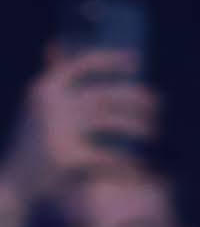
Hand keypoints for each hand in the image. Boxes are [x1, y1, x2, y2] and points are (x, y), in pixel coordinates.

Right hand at [4, 48, 154, 199]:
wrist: (15, 183)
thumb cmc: (35, 142)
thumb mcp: (40, 106)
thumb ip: (54, 80)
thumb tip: (57, 42)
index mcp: (45, 89)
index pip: (82, 65)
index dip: (111, 59)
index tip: (136, 59)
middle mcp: (52, 105)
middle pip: (108, 96)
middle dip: (138, 99)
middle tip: (157, 105)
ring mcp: (60, 130)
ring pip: (116, 123)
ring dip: (140, 127)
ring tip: (152, 132)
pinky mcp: (69, 157)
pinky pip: (113, 156)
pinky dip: (130, 163)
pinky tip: (142, 167)